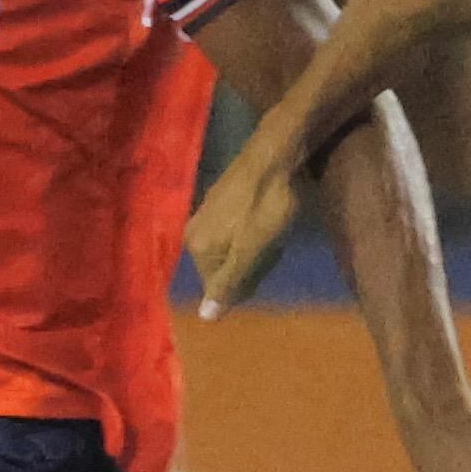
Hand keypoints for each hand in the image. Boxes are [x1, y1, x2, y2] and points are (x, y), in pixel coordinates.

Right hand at [186, 132, 305, 316]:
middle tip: (273, 246)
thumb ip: (228, 284)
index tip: (267, 262)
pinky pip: (233, 229)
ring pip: (230, 248)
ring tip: (274, 229)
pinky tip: (268, 216)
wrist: (277, 153)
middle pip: (223, 268)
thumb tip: (204, 318)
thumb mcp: (253, 251)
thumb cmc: (269, 206)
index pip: (220, 287)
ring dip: (253, 247)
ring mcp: (205, 212)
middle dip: (249, 264)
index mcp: (198, 249)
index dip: (248, 281)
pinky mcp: (219, 197)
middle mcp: (193, 232)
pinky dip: (251, 229)